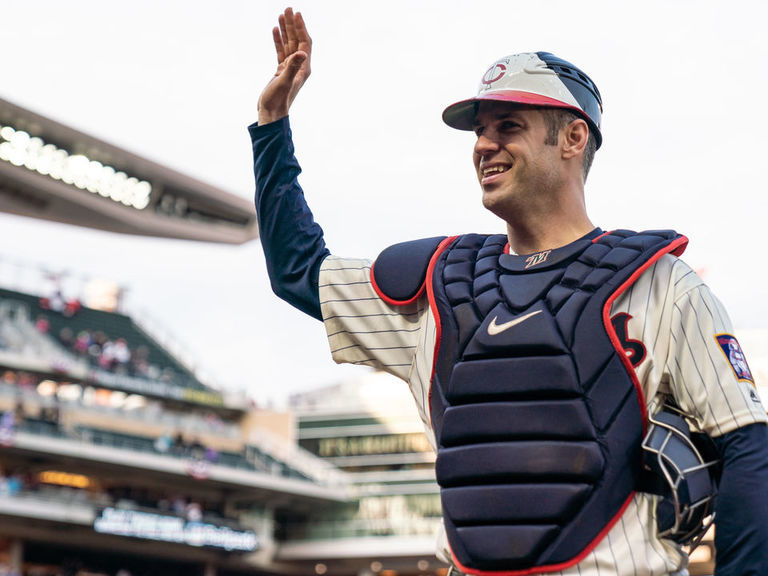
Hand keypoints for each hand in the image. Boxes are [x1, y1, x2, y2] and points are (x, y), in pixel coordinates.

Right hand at [258, 7, 311, 124]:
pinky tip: (276, 30)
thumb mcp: (285, 81)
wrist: (271, 113)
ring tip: (281, 14)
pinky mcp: (281, 70)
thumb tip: (302, 53)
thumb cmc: (278, 100)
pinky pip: (281, 51)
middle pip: (297, 40)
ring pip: (289, 44)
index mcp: (304, 68)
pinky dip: (279, 40)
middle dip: (293, 24)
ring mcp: (290, 68)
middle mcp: (299, 66)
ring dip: (286, 30)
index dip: (301, 28)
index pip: (305, 43)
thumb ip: (292, 66)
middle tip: (288, 9)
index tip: (296, 14)